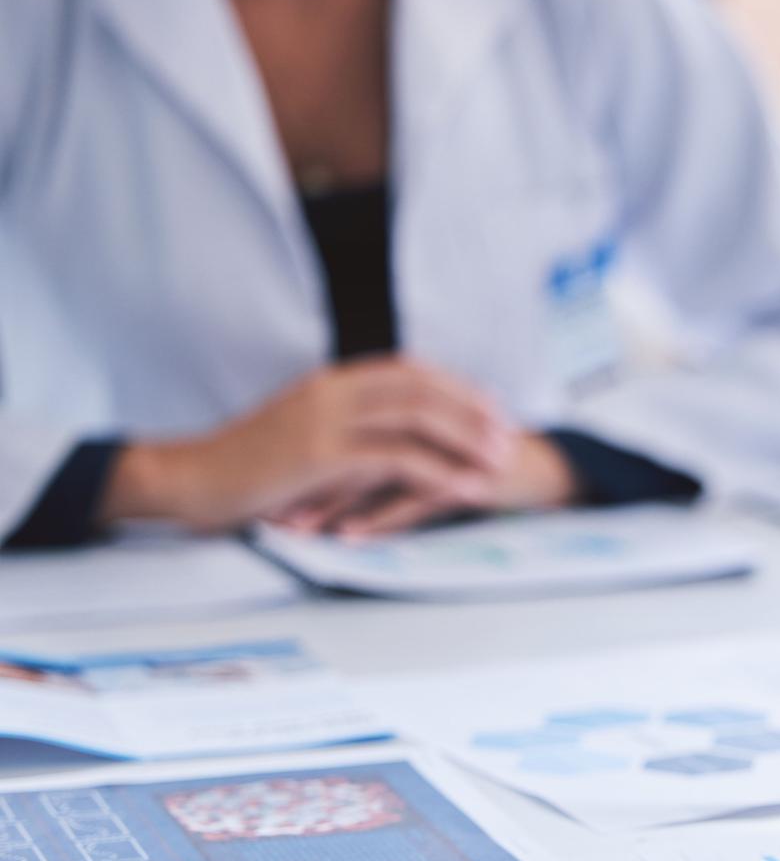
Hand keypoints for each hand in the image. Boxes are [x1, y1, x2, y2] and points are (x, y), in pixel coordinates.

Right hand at [103, 357, 515, 532]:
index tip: (489, 406)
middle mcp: (333, 390)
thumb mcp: (296, 432)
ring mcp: (327, 420)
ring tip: (499, 463)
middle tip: (509, 434)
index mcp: (329, 382)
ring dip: (466, 440)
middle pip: (423, 388)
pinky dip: (441, 472)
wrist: (187, 480)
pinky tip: (466, 489)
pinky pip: (398, 459)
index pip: (408, 370)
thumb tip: (379, 434)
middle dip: (472, 410)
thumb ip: (338, 425)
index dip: (454, 387)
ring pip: (418, 418)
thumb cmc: (241, 467)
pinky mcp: (322, 455)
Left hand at [271, 430, 578, 536]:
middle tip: (265, 510)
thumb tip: (320, 468)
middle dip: (304, 482)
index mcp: (404, 409)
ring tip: (298, 528)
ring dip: (332, 503)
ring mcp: (444, 449)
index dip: (297, 457)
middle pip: (348, 448)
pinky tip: (349, 536)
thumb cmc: (473, 462)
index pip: (338, 428)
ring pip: (375, 473)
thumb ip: (376, 447)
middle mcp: (420, 423)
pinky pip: (414, 499)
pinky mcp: (466, 477)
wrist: (536, 469)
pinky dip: (379, 518)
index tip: (260, 486)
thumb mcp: (419, 451)